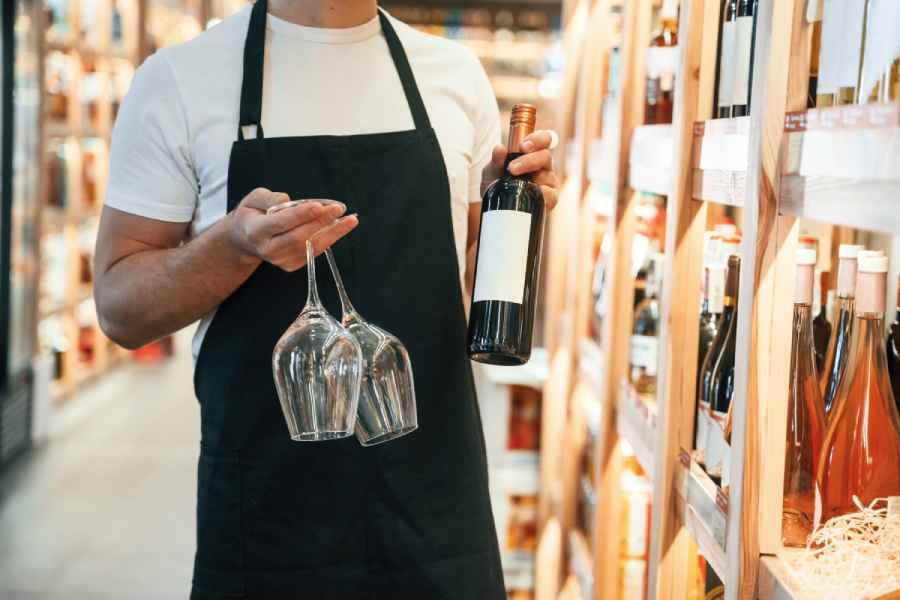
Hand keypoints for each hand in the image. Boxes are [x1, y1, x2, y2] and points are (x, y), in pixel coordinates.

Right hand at [228, 188, 358, 270]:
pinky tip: (341, 227)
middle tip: (339, 208)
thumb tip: (287, 201)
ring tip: (350, 220)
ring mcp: (280, 260)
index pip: (280, 223)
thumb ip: (269, 198)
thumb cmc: (253, 214)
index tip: (319, 205)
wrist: (246, 239)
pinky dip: (329, 239)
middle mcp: (268, 249)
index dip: (300, 215)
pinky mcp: (292, 265)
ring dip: (333, 233)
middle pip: (298, 237)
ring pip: (310, 247)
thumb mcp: (253, 199)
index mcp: (255, 231)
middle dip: (321, 222)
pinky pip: (314, 252)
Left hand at [492, 130, 560, 209]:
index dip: (537, 139)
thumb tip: (499, 149)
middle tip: (512, 168)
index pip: (544, 139)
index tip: (522, 146)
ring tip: (514, 182)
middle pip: (545, 156)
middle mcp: (543, 165)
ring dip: (532, 179)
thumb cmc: (497, 184)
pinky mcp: (550, 199)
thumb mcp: (491, 172)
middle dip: (529, 160)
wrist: (496, 207)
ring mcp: (548, 182)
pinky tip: (529, 194)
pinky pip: (551, 195)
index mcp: (533, 152)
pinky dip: (541, 194)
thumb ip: (495, 161)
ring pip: (548, 175)